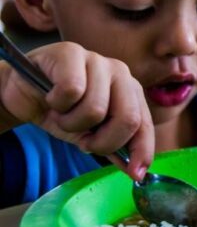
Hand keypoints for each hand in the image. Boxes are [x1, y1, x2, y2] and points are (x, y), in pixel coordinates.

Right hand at [0, 42, 153, 180]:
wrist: (22, 91)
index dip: (142, 151)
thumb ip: (114, 147)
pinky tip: (52, 97)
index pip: (144, 124)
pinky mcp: (72, 52)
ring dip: (72, 123)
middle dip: (103, 141)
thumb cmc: (61, 111)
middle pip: (128, 118)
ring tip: (62, 115)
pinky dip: (57, 104)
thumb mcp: (89, 134)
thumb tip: (136, 171)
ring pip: (96, 109)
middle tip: (83, 141)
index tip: (135, 174)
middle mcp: (121, 73)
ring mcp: (98, 60)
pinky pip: (72, 91)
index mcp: (131, 92)